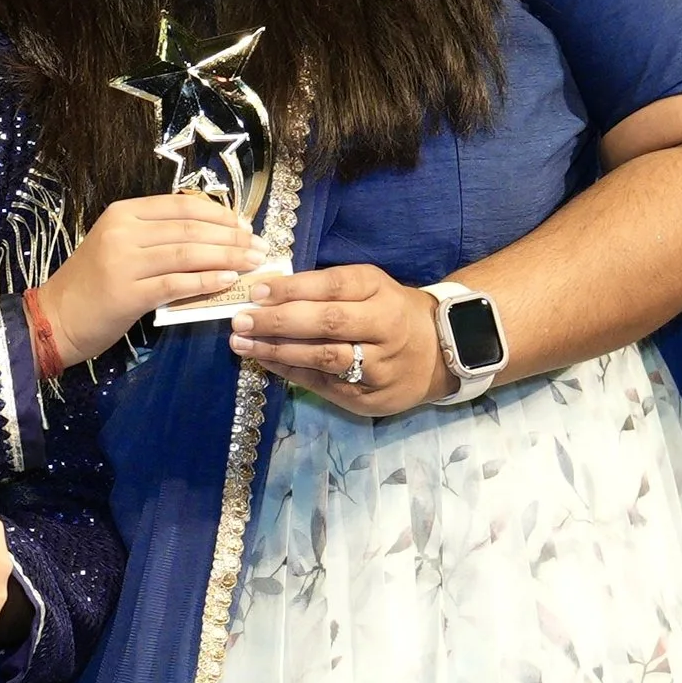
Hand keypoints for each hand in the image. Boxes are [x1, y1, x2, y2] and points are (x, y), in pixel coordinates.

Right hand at [38, 197, 270, 365]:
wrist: (55, 319)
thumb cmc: (93, 286)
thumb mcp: (120, 247)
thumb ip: (158, 237)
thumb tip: (213, 236)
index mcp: (124, 212)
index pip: (183, 206)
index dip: (220, 214)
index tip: (245, 226)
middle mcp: (124, 230)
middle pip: (190, 228)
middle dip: (232, 237)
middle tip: (260, 247)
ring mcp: (124, 261)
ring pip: (188, 253)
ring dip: (228, 257)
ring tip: (253, 263)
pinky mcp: (127, 294)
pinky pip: (177, 284)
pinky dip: (206, 281)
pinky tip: (229, 281)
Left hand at [228, 264, 448, 417]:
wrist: (440, 353)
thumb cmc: (391, 312)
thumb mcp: (371, 289)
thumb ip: (327, 289)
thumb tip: (269, 291)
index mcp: (382, 292)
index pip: (334, 285)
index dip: (293, 289)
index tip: (258, 292)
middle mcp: (385, 328)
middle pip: (328, 323)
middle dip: (279, 321)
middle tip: (241, 320)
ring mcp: (380, 366)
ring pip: (325, 358)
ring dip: (278, 351)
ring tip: (243, 344)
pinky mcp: (371, 397)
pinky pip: (324, 384)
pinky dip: (290, 372)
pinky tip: (265, 361)